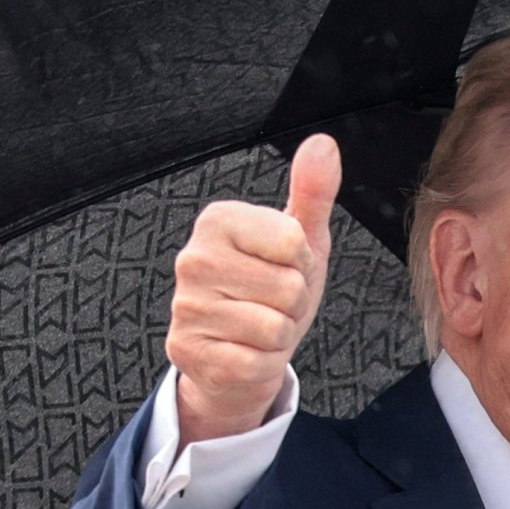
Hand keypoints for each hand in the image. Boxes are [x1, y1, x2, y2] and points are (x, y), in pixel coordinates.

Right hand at [165, 136, 338, 440]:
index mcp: (218, 220)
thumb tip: (323, 144)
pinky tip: (245, 352)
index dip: (302, 264)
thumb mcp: (300, 239)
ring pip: (274, 327)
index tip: (284, 268)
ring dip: (279, 336)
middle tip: (271, 304)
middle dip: (293, 303)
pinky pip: (256, 361)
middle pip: (288, 287)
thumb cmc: (271, 289)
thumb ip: (312, 192)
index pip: (294, 242)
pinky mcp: (187, 351)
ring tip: (258, 327)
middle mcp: (193, 258)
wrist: (238, 352)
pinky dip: (263, 364)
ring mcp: (186, 306)